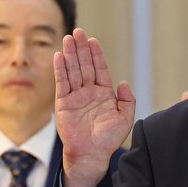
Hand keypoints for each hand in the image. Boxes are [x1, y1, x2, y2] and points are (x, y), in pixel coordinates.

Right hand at [54, 28, 134, 186]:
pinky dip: (60, 70)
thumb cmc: (109, 139)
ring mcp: (75, 97)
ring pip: (72, 71)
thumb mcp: (125, 118)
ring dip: (70, 55)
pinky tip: (59, 57)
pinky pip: (62, 84)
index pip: (99, 69)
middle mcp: (89, 92)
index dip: (96, 55)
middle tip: (78, 32)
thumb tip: (124, 82)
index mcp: (104, 94)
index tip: (92, 40)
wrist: (92, 154)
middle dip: (81, 49)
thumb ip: (128, 100)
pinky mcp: (63, 104)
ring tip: (67, 38)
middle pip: (84, 65)